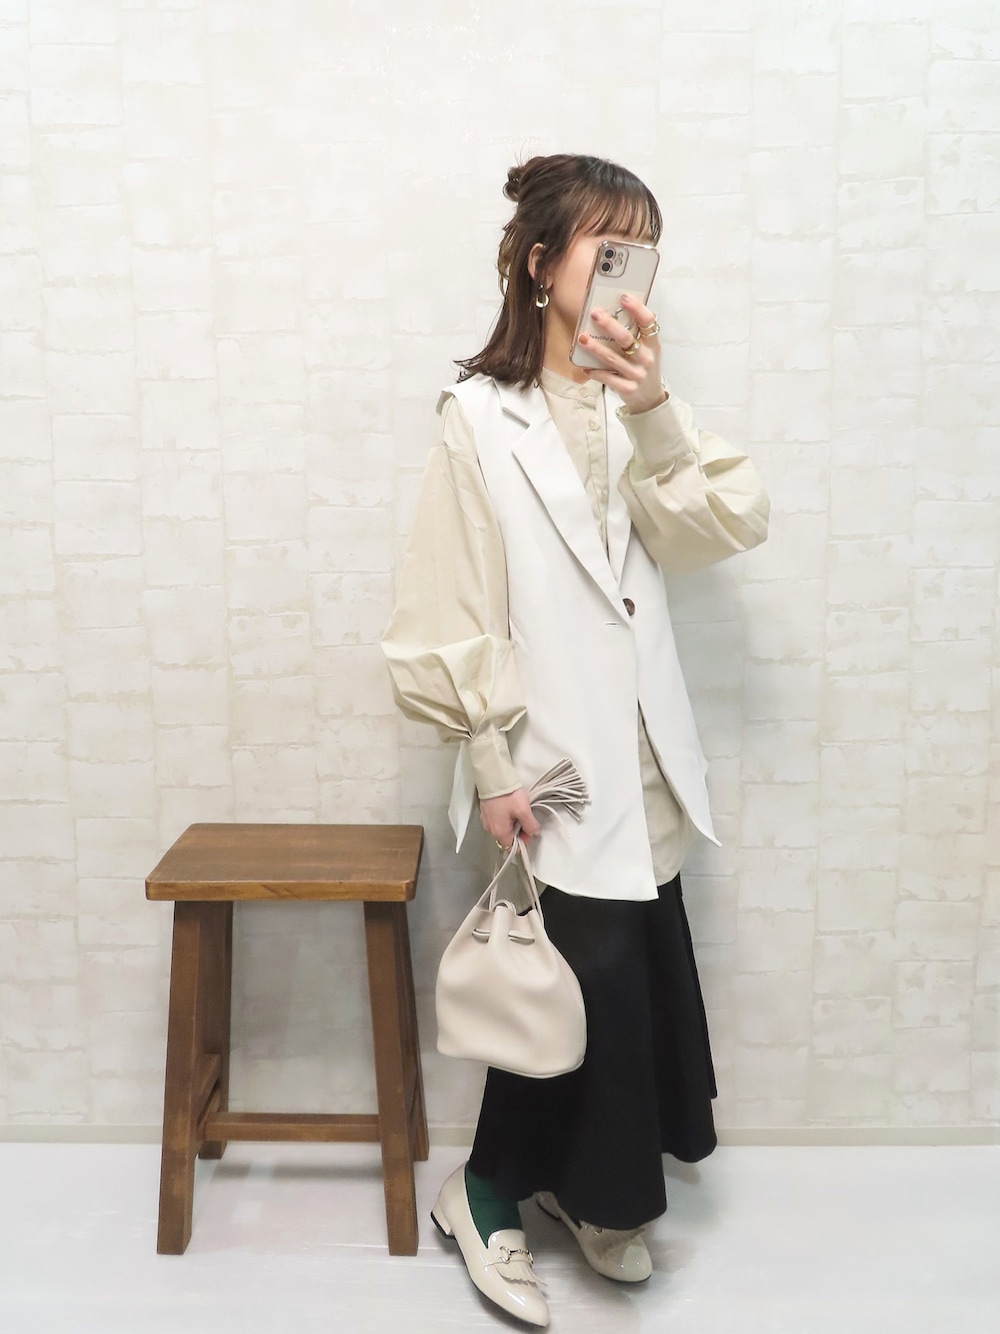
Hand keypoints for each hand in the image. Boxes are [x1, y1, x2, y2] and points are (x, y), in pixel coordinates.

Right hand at [479, 788, 540, 848]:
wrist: (492, 778)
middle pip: (508, 837)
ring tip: (517, 809)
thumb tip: (534, 832)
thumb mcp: (524, 811)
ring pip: (503, 827)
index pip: (513, 847)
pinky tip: (510, 805)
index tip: (530, 830)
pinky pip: (497, 819)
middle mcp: (490, 829)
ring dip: (512, 822)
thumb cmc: (507, 794)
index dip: (523, 840)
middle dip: (519, 830)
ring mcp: (487, 820)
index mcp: (499, 832)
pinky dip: (505, 815)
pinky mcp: (486, 811)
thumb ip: (530, 825)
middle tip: (526, 816)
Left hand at [578, 293, 665, 415]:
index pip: (648, 322)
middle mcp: (646, 358)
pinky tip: (585, 367)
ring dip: (595, 348)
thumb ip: (635, 335)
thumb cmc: (643, 368)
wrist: (650, 399)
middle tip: (595, 313)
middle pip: (626, 339)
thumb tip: (611, 313)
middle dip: (609, 325)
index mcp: (653, 344)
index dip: (637, 308)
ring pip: (612, 358)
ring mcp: (637, 374)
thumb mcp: (647, 350)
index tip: (624, 297)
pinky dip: (595, 372)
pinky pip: (607, 378)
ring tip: (582, 338)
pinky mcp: (627, 388)